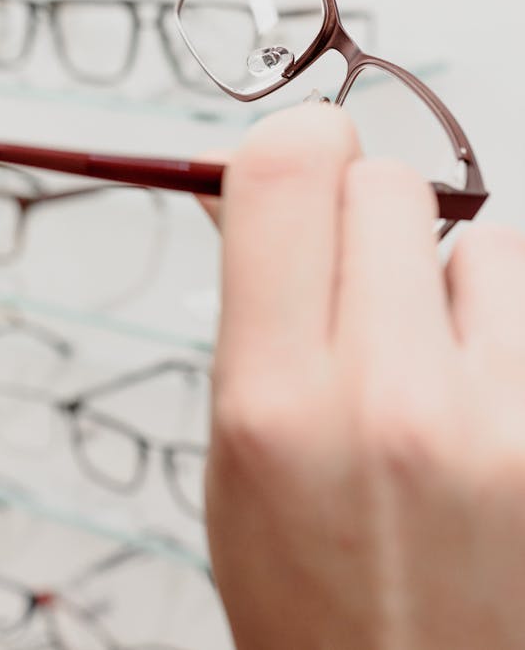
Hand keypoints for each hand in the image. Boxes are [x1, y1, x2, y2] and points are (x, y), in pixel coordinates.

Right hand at [206, 103, 524, 649]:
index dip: (295, 141)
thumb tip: (250, 181)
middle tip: (356, 281)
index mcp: (270, 400)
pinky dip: (504, 328)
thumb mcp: (234, 448)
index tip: (302, 164)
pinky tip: (481, 399)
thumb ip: (251, 301)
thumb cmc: (309, 589)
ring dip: (451, 277)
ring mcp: (496, 425)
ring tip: (429, 363)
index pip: (287, 171)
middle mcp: (386, 401)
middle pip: (386, 184)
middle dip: (364, 211)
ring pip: (484, 239)